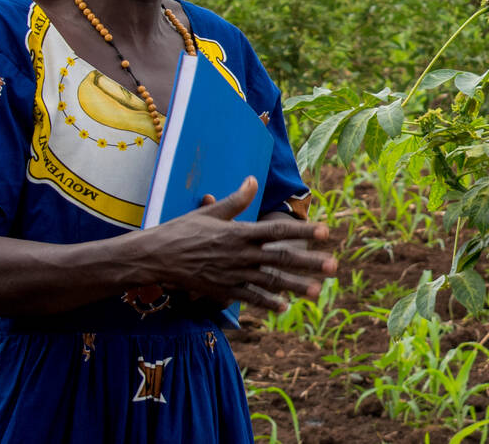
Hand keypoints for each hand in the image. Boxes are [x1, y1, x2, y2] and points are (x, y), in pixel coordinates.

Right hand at [126, 177, 336, 310]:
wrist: (154, 257)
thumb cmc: (181, 231)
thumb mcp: (209, 212)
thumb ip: (235, 200)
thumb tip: (252, 180)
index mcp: (238, 232)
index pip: (276, 231)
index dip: (302, 232)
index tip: (325, 232)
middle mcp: (239, 254)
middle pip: (280, 258)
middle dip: (309, 262)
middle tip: (334, 266)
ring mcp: (232, 274)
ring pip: (269, 281)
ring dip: (295, 287)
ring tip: (318, 291)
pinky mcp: (222, 290)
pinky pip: (249, 298)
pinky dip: (266, 303)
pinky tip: (284, 308)